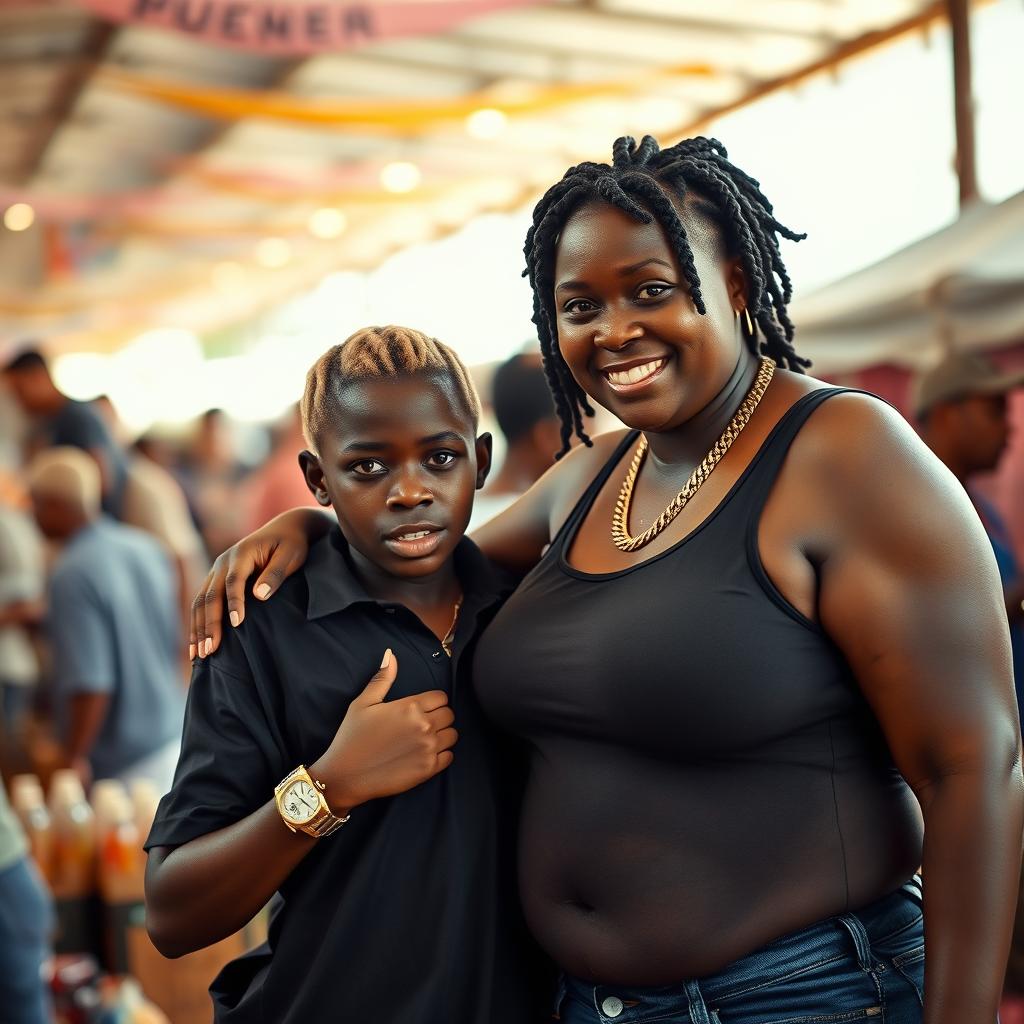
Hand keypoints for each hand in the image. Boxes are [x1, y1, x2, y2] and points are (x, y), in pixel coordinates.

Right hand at [191, 508, 328, 659]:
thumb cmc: (292, 544)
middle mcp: (223, 562)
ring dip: (198, 628)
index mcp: (241, 554)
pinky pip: (202, 603)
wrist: (285, 528)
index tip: (236, 624)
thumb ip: (276, 573)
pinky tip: (197, 644)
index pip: (234, 581)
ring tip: (199, 655)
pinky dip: (198, 623)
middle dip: (209, 624)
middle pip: (211, 595)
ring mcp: (217, 571)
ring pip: (201, 602)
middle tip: (210, 651)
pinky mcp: (217, 580)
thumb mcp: (291, 555)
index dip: (234, 602)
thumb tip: (260, 595)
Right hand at [310, 651, 456, 811]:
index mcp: (410, 707)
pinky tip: (424, 754)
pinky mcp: (429, 769)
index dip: (432, 701)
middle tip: (421, 724)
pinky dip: (441, 755)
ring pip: (452, 735)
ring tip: (423, 739)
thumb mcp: (363, 703)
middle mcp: (424, 726)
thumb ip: (382, 678)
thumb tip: (390, 654)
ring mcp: (428, 749)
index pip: (441, 697)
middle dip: (438, 716)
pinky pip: (449, 756)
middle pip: (449, 715)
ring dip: (442, 735)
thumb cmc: (352, 737)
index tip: (420, 709)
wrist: (345, 776)